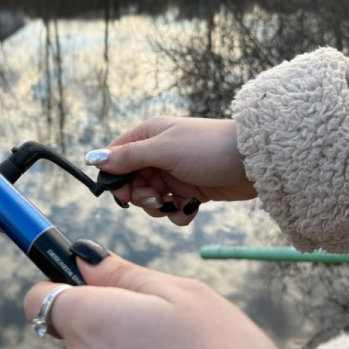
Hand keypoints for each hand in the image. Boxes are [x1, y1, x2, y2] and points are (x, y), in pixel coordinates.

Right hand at [88, 116, 255, 225]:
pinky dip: (179, 212)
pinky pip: (173, 209)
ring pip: (151, 199)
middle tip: (157, 199)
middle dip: (142, 196)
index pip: (117, 158)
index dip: (116, 178)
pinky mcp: (191, 191)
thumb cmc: (209, 148)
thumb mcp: (164, 150)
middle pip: (132, 183)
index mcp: (149, 136)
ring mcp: (175, 173)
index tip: (124, 194)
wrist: (254, 161)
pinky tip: (192, 207)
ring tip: (177, 202)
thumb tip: (94, 158)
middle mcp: (159, 154)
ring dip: (161, 207)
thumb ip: (129, 157)